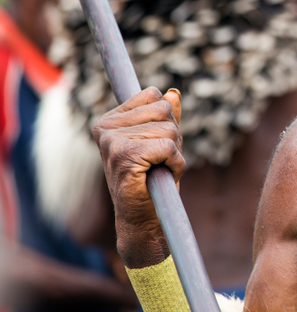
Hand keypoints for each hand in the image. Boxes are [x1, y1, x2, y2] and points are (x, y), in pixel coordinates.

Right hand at [92, 87, 183, 266]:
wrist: (143, 219)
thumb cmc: (152, 180)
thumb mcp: (162, 142)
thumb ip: (166, 118)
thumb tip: (174, 93)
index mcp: (109, 120)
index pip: (153, 95)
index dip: (166, 120)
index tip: (155, 143)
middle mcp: (105, 128)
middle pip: (164, 109)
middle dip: (173, 136)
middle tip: (159, 160)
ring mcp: (112, 141)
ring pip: (169, 128)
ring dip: (174, 151)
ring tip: (158, 169)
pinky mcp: (124, 156)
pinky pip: (168, 147)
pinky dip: (175, 163)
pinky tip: (162, 176)